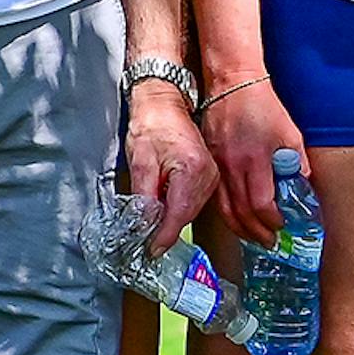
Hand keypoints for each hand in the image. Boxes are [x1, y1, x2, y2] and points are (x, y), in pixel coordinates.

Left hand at [125, 83, 217, 241]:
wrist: (165, 103)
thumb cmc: (150, 127)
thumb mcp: (141, 163)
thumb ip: (144, 198)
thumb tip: (144, 227)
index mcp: (192, 170)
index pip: (178, 215)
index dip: (163, 237)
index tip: (151, 252)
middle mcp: (208, 175)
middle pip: (187, 215)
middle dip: (167, 232)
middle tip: (147, 247)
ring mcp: (212, 175)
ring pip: (192, 210)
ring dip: (174, 223)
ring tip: (154, 235)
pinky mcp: (210, 174)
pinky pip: (195, 201)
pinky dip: (180, 211)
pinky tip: (166, 215)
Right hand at [202, 77, 308, 245]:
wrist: (233, 85)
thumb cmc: (265, 107)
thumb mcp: (290, 133)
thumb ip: (296, 163)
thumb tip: (302, 188)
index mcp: (255, 160)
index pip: (261, 203)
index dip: (272, 220)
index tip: (281, 225)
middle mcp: (232, 167)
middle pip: (241, 213)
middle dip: (256, 232)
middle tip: (269, 242)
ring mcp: (217, 167)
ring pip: (224, 209)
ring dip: (240, 229)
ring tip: (253, 237)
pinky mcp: (208, 164)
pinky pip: (214, 197)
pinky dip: (226, 214)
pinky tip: (236, 220)